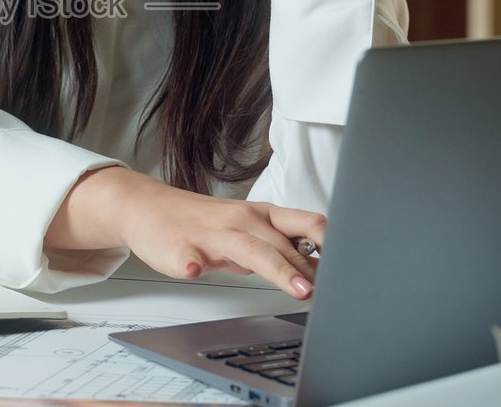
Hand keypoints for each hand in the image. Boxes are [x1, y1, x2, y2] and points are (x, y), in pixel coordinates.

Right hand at [48, 167, 322, 298]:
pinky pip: (187, 256)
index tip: (354, 267)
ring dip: (277, 268)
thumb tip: (320, 267)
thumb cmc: (202, 222)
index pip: (307, 225)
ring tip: (298, 289)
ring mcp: (210, 234)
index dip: (333, 246)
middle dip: (311, 269)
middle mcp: (241, 221)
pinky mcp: (180, 247)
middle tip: (337, 292)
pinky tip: (192, 269)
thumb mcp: (248, 232)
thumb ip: (281, 247)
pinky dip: (191, 264)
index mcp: (261, 216)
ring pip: (249, 249)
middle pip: (284, 244)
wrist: (146, 208)